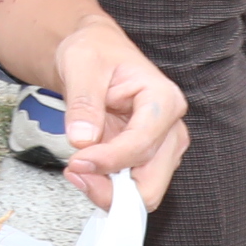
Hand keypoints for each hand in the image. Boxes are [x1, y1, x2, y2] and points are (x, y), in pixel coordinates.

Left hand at [49, 18, 191, 210]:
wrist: (96, 55)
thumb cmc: (95, 52)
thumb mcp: (81, 64)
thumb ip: (83, 102)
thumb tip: (82, 140)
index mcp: (163, 99)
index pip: (142, 144)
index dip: (108, 160)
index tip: (75, 162)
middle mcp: (171, 129)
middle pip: (151, 183)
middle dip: (113, 191)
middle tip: (76, 175)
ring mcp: (162, 148)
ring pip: (143, 193)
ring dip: (109, 192)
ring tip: (76, 170)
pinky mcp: (147, 159)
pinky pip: (131, 188)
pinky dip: (108, 188)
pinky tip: (85, 171)